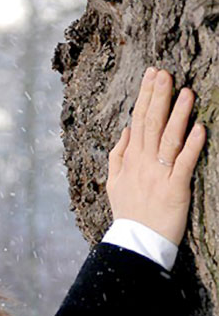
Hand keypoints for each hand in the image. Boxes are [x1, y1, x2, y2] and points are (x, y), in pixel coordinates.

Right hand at [106, 67, 205, 244]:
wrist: (136, 241)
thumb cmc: (128, 212)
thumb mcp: (113, 183)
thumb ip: (118, 155)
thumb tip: (125, 131)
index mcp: (130, 159)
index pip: (137, 121)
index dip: (145, 97)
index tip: (152, 75)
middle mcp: (143, 163)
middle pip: (151, 124)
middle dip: (158, 97)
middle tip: (165, 73)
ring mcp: (159, 175)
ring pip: (169, 139)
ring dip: (178, 115)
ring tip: (187, 92)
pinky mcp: (175, 189)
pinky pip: (184, 164)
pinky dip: (193, 146)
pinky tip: (200, 128)